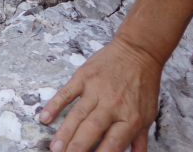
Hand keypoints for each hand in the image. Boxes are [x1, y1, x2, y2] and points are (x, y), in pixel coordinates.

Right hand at [39, 37, 162, 151]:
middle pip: (91, 131)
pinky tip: (45, 118)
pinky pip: (67, 93)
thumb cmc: (144, 84)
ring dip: (65, 133)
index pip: (113, 144)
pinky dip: (55, 105)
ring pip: (77, 115)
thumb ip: (139, 139)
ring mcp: (95, 90)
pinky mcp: (84, 77)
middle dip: (76, 147)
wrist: (138, 51)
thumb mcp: (147, 114)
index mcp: (129, 118)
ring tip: (55, 148)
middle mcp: (112, 106)